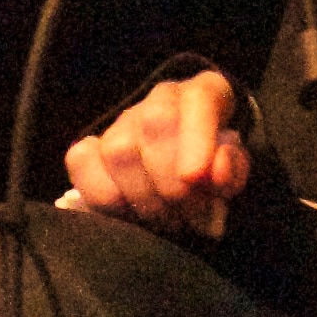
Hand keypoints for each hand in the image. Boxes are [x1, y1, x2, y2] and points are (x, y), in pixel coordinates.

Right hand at [62, 67, 252, 237]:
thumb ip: (231, 171)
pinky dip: (101, 193)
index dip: (195, 137)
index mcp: (205, 94)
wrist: (191, 184)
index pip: (199, 99)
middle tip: (190, 220)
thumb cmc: (216, 176)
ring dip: (143, 197)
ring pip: (118, 150)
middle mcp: (161, 100)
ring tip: (166, 222)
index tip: (194, 177)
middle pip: (153, 125)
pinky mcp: (91, 146)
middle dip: (172, 182)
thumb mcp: (235, 173)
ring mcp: (122, 121)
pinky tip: (128, 214)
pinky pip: (81, 162)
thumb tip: (215, 171)